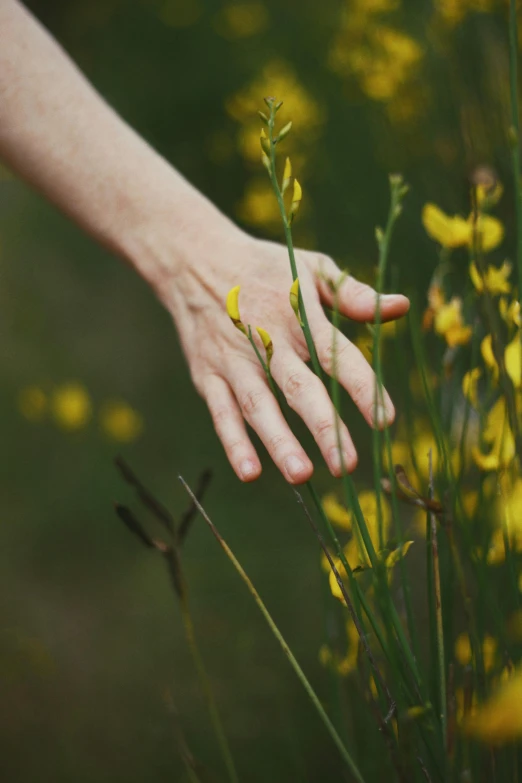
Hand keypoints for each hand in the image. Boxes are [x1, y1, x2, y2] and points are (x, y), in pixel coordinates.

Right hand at [164, 229, 408, 483]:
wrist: (193, 259)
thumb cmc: (264, 268)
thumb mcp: (311, 267)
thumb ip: (354, 294)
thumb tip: (402, 307)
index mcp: (299, 315)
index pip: (337, 355)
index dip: (362, 387)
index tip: (386, 420)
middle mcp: (268, 340)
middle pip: (298, 387)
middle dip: (323, 426)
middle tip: (346, 464)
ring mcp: (234, 360)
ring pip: (259, 405)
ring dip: (278, 441)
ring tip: (301, 475)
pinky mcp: (208, 375)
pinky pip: (221, 411)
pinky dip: (233, 441)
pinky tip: (250, 472)